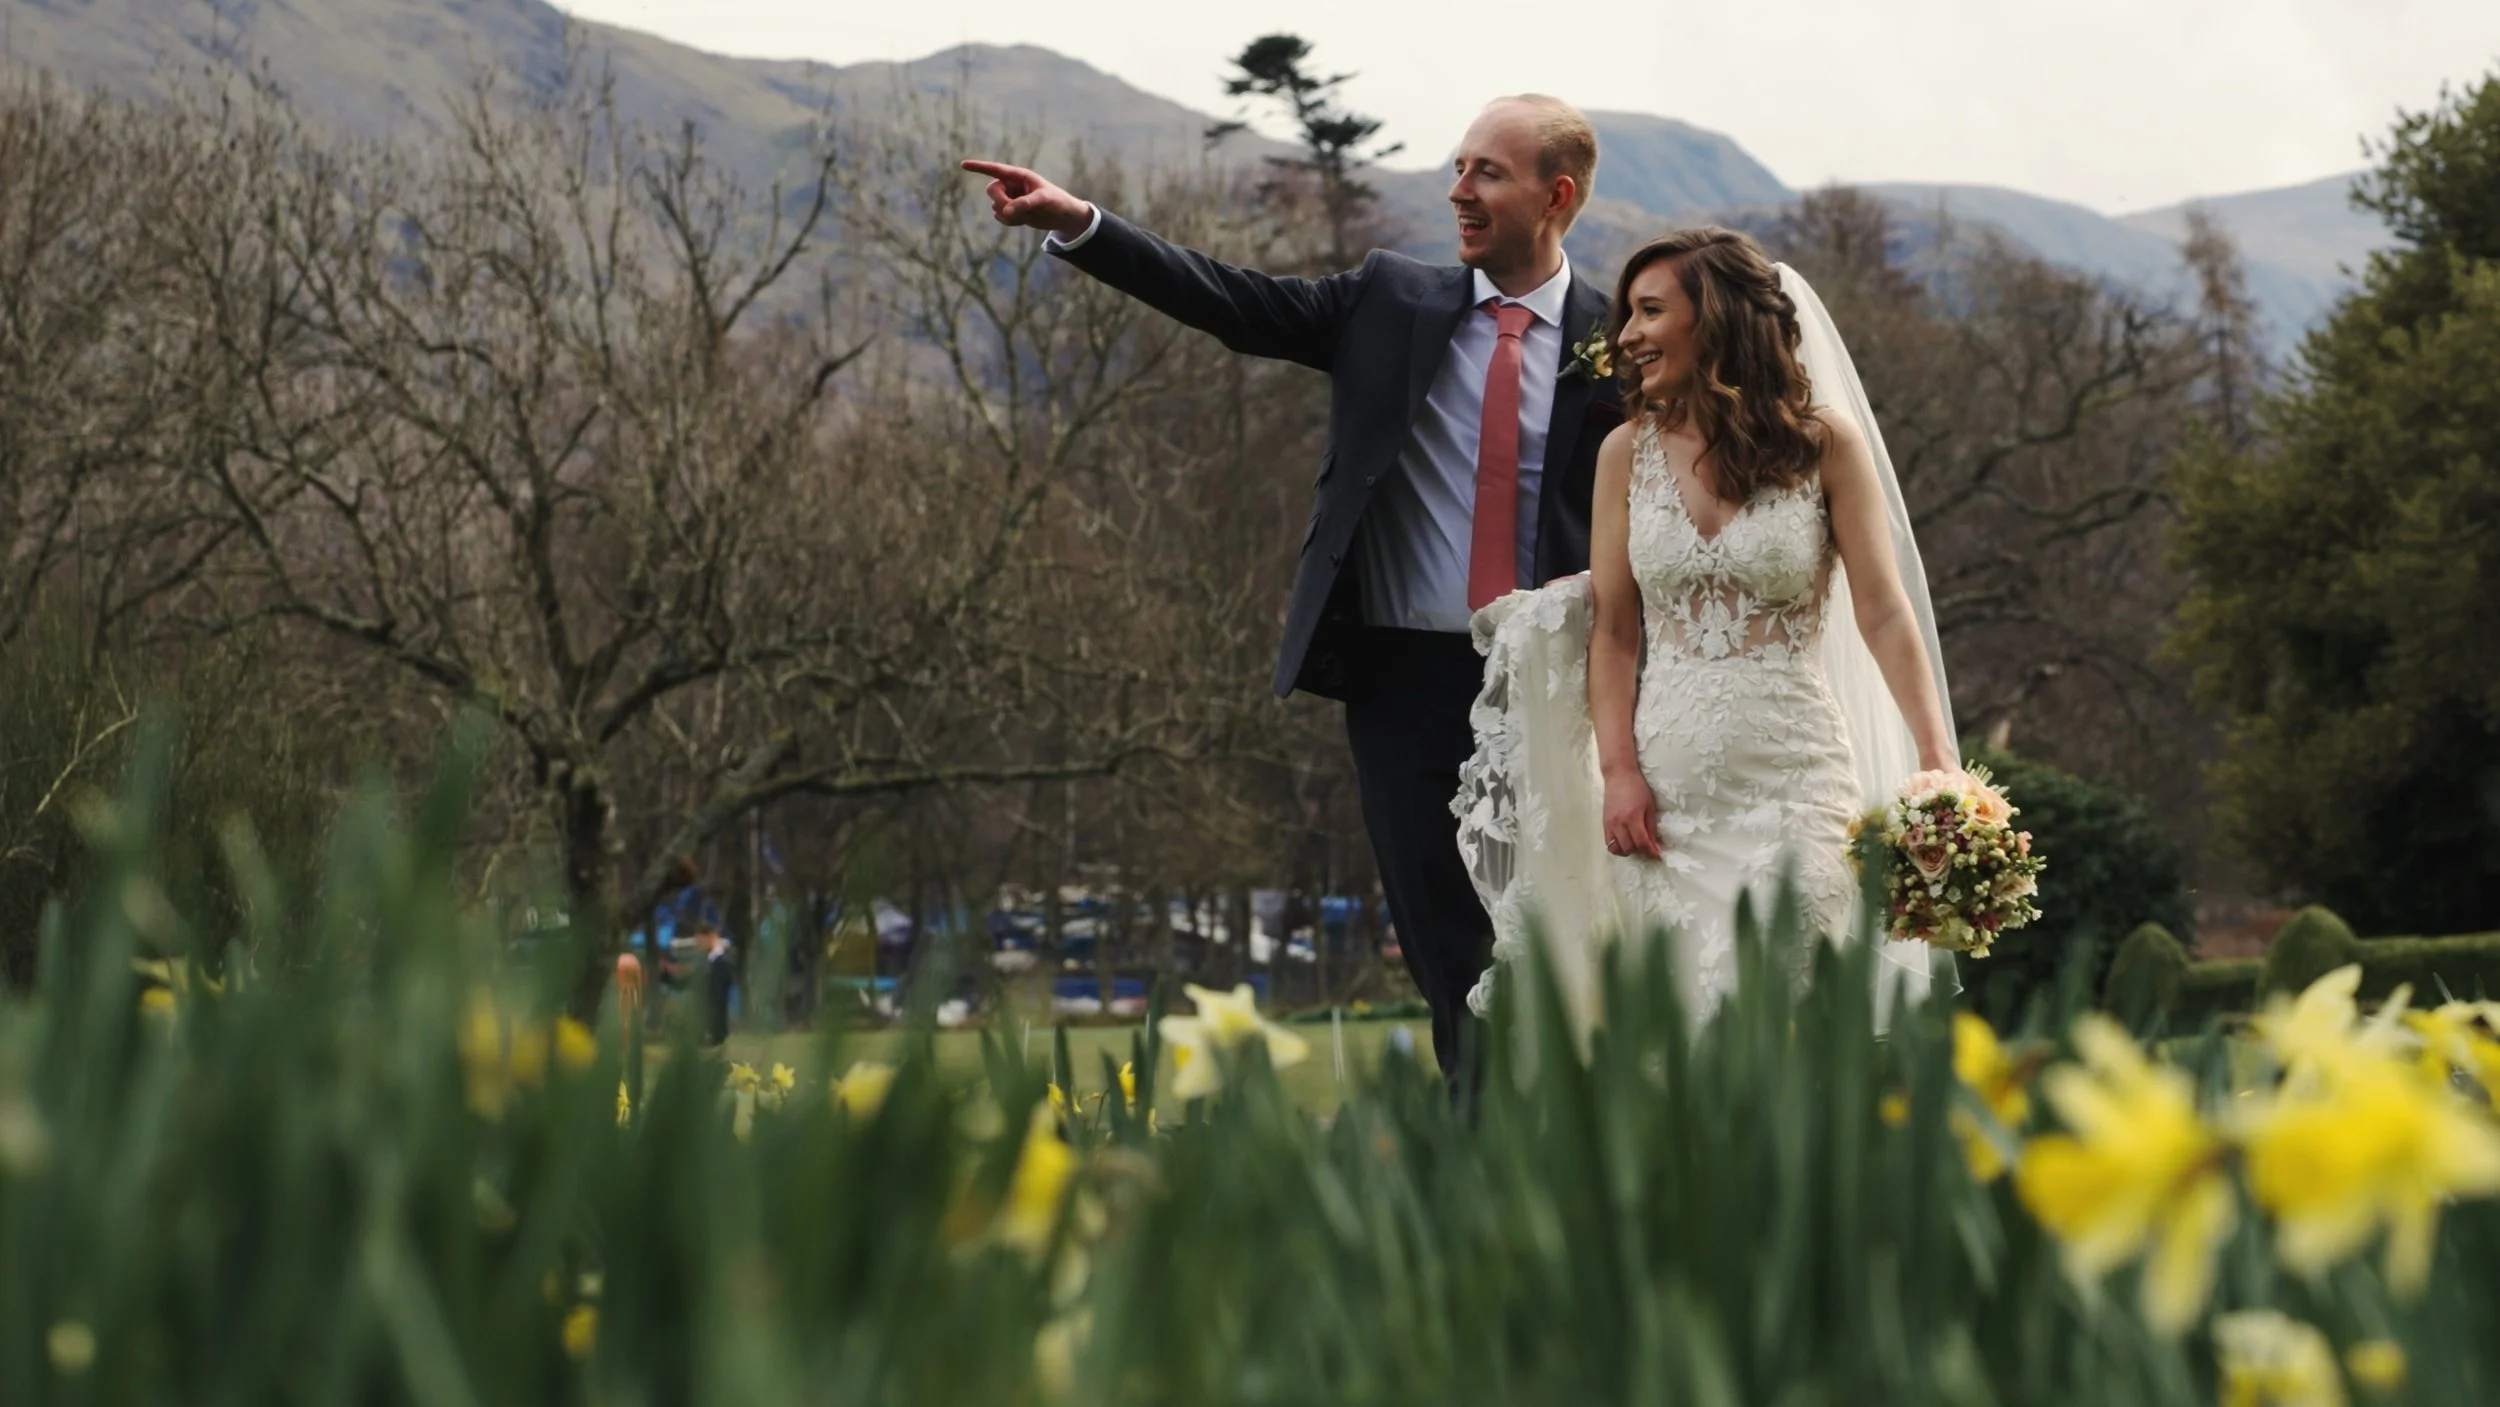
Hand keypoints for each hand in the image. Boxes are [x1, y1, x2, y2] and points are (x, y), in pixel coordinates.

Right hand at [959, 159, 1093, 236]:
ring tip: (1027, 215)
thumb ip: (1024, 204)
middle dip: (1000, 201)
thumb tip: (1005, 212)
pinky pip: (1000, 217)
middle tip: (1014, 211)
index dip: (979, 167)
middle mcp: (1012, 185)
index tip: (963, 164)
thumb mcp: (1043, 201)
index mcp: (1019, 175)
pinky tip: (1023, 221)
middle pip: (991, 190)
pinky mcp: (1011, 211)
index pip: (995, 169)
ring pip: (995, 206)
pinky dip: (1010, 222)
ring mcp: (1010, 198)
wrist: (1062, 216)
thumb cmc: (1056, 201)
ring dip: (1008, 214)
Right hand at [1602, 767, 1663, 859]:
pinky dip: (1618, 847)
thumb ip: (1651, 828)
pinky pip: (1608, 843)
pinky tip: (1625, 841)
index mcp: (1632, 818)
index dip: (1651, 851)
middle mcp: (1619, 823)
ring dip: (1627, 850)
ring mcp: (1609, 824)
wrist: (1619, 776)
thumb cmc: (1638, 788)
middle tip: (1647, 846)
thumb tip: (1655, 846)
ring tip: (1635, 844)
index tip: (1657, 854)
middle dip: (1640, 851)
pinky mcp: (1604, 824)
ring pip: (1616, 849)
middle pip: (1629, 848)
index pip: (1641, 842)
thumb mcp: (1650, 807)